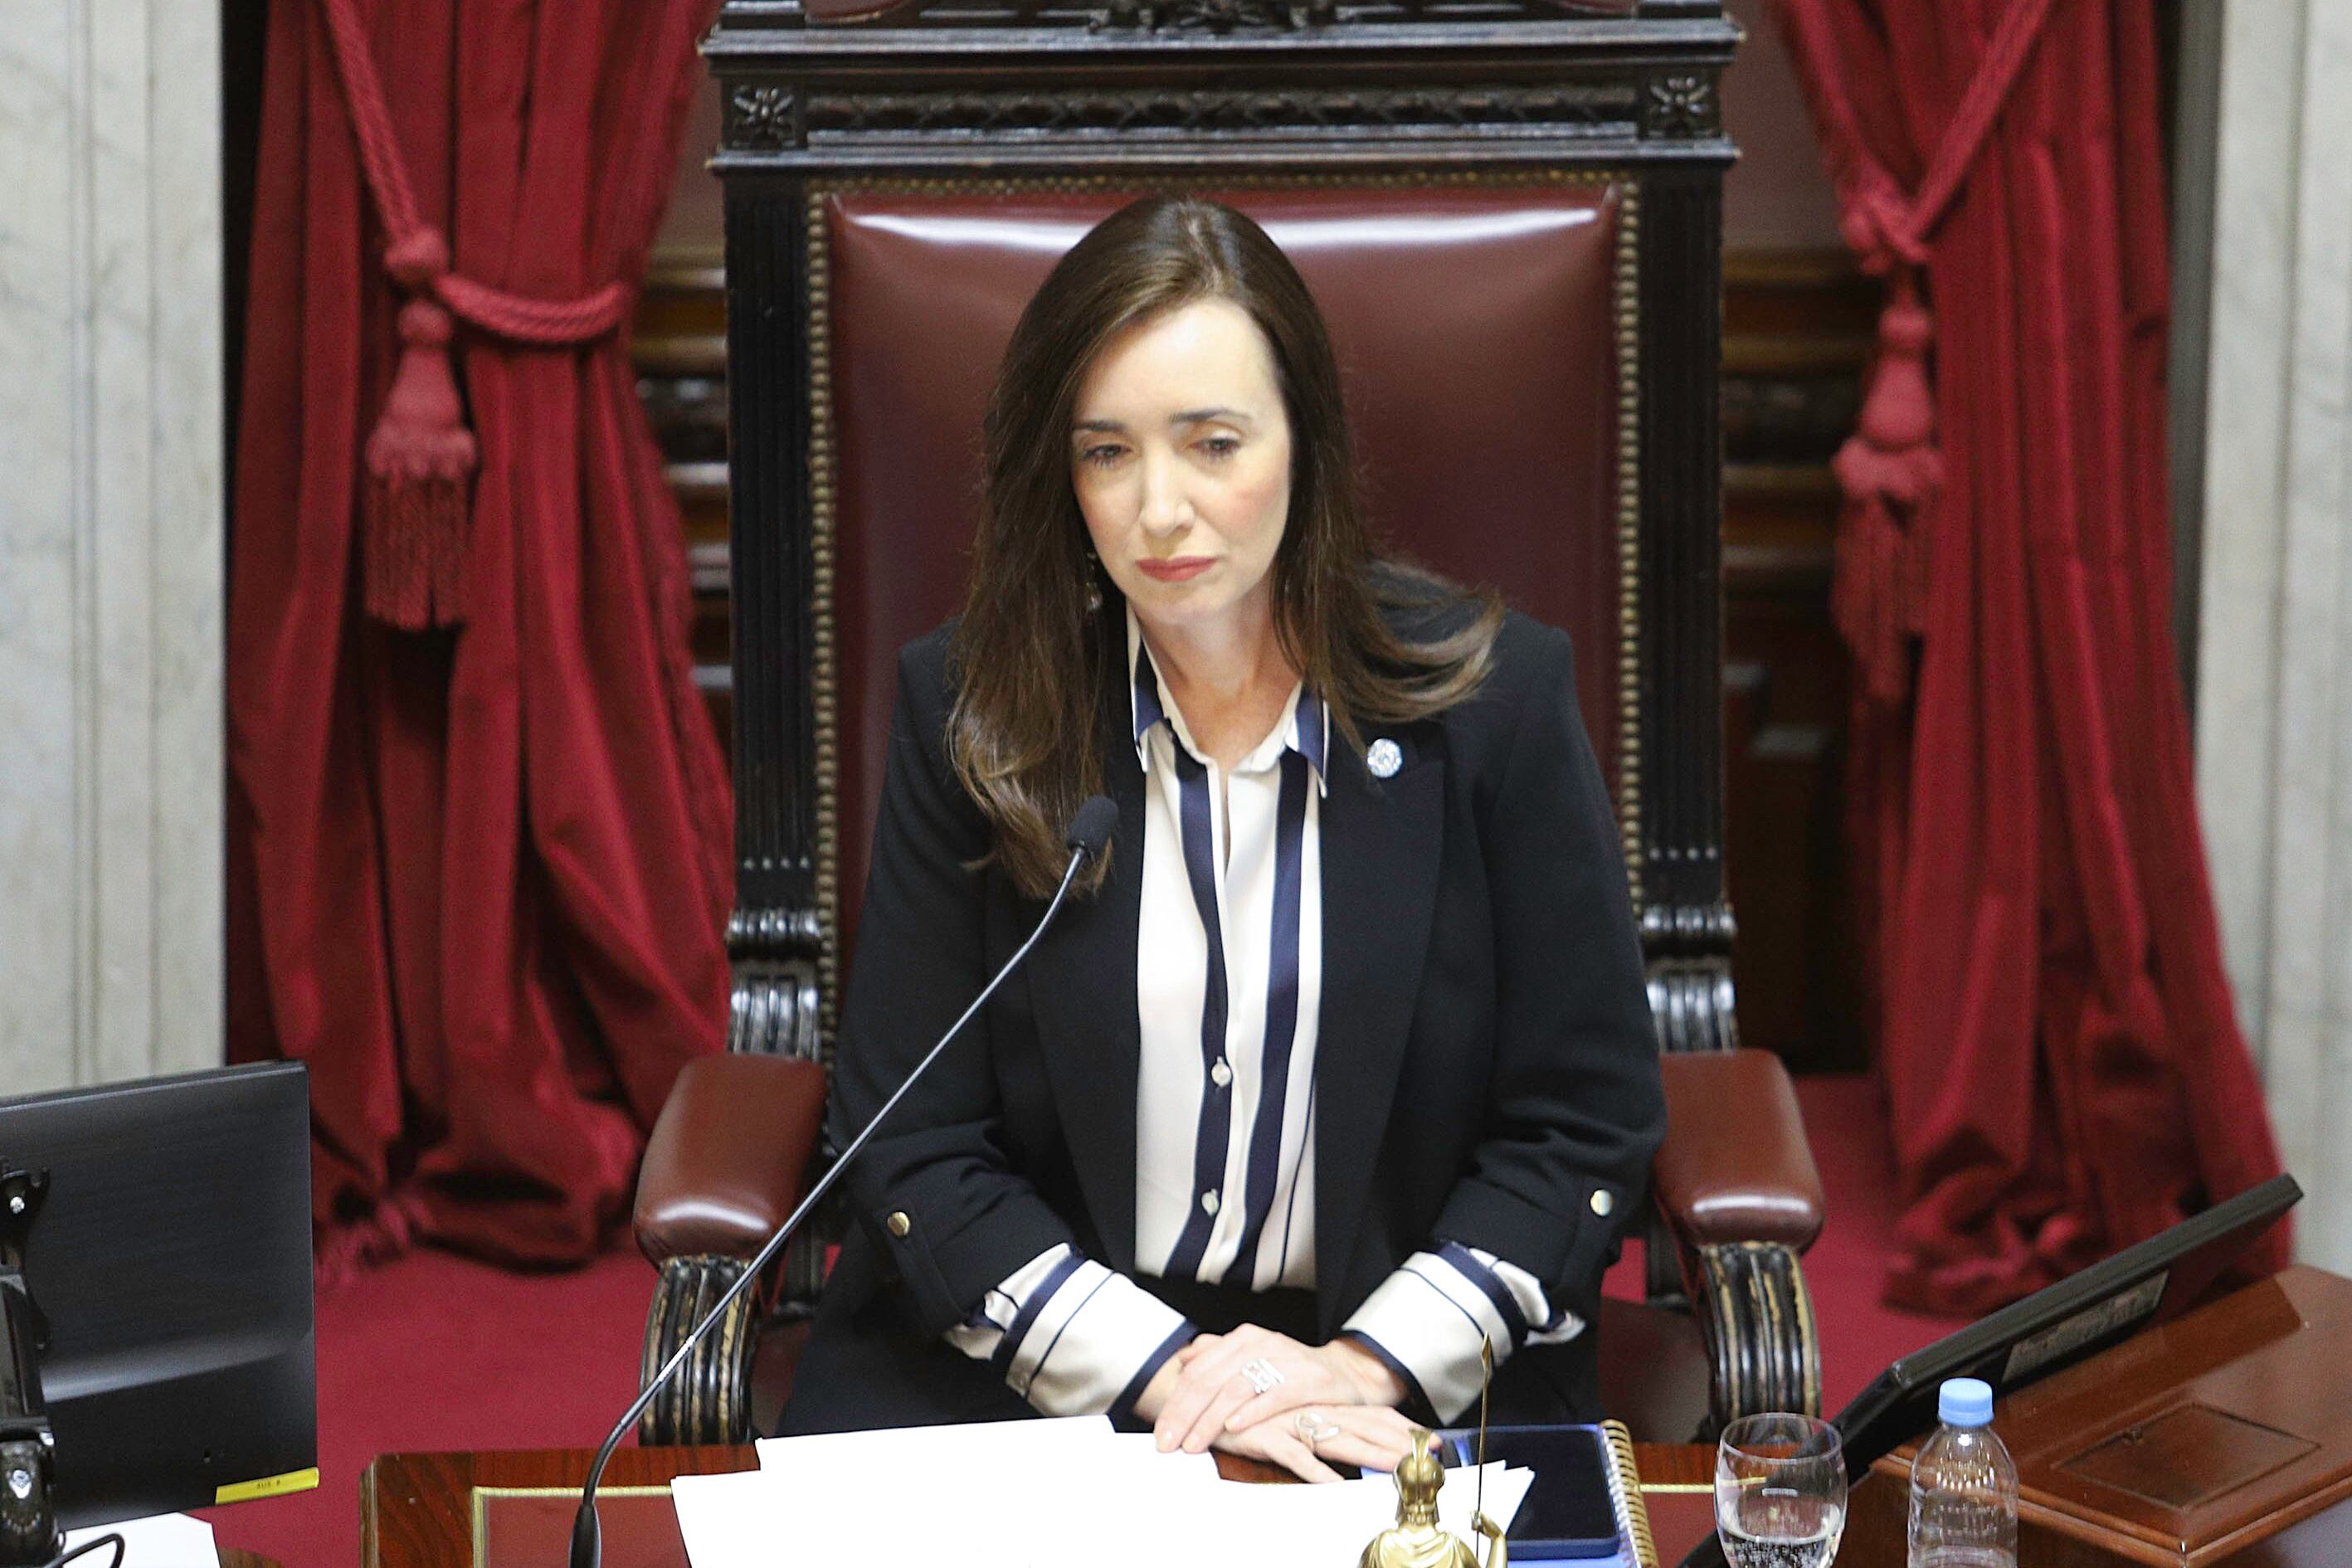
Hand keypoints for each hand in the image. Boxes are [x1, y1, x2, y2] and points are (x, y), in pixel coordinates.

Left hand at [1148, 1325, 1406, 1456]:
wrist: (1347, 1376)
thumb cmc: (1292, 1374)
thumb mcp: (1253, 1361)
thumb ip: (1218, 1357)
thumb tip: (1182, 1358)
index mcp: (1242, 1339)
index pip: (1198, 1371)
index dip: (1175, 1403)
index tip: (1158, 1433)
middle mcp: (1260, 1344)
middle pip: (1211, 1380)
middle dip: (1184, 1415)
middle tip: (1167, 1445)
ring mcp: (1285, 1359)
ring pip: (1237, 1388)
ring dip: (1210, 1419)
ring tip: (1193, 1445)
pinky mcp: (1309, 1379)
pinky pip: (1275, 1395)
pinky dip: (1252, 1411)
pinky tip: (1233, 1427)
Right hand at [1226, 1402, 1427, 1482]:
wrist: (1196, 1397)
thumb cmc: (1237, 1411)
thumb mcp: (1275, 1418)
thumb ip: (1301, 1426)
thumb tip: (1325, 1440)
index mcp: (1314, 1405)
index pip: (1364, 1413)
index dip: (1396, 1425)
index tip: (1429, 1438)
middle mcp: (1309, 1410)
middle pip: (1363, 1426)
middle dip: (1398, 1441)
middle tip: (1433, 1453)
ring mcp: (1290, 1422)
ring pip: (1340, 1439)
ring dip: (1372, 1454)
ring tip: (1400, 1466)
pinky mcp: (1267, 1436)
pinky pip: (1297, 1457)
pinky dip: (1317, 1472)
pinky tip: (1336, 1486)